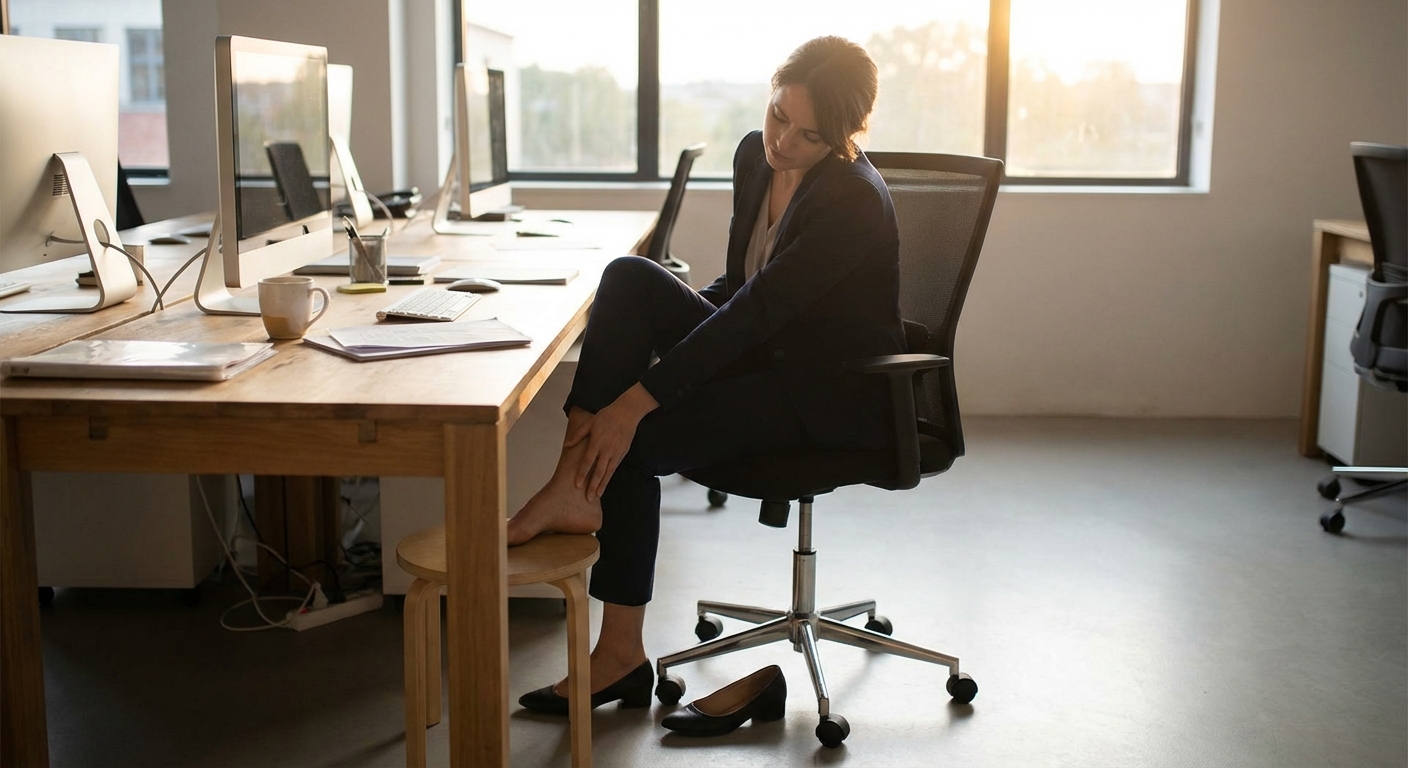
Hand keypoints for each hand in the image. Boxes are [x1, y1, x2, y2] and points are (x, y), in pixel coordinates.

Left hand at [566, 383, 658, 500]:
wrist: (627, 412)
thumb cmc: (607, 416)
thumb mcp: (590, 423)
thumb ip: (578, 435)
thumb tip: (567, 445)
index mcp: (596, 442)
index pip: (587, 462)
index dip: (582, 474)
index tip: (577, 485)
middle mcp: (606, 450)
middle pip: (598, 471)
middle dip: (592, 486)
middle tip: (588, 498)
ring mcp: (615, 452)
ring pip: (608, 472)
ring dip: (602, 485)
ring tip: (596, 495)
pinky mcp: (622, 453)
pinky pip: (614, 467)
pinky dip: (609, 477)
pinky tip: (605, 484)